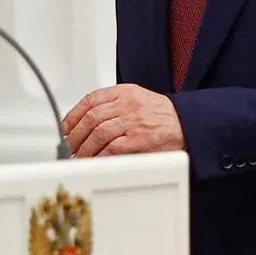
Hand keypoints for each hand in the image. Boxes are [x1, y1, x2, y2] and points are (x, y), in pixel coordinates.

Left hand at [64, 84, 185, 157]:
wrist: (191, 124)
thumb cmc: (162, 115)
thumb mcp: (136, 100)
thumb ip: (112, 107)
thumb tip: (84, 123)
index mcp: (124, 92)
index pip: (90, 101)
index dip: (72, 116)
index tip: (64, 128)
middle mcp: (128, 105)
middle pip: (90, 118)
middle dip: (74, 135)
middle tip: (67, 147)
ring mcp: (134, 122)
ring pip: (98, 133)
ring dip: (84, 148)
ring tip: (78, 157)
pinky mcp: (141, 140)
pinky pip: (113, 148)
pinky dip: (100, 156)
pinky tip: (94, 161)